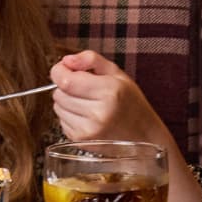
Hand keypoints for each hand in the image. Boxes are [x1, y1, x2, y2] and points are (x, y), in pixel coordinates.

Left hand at [49, 50, 201, 201]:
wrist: (143, 138)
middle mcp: (98, 112)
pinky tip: (87, 116)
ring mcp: (89, 129)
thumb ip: (90, 60)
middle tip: (84, 88)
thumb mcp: (117, 74)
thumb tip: (66, 60)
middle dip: (66, 86)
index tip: (63, 69)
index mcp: (109, 91)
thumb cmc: (131, 104)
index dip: (58, 71)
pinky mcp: (81, 141)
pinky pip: (62, 121)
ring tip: (87, 103)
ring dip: (67, 102)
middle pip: (59, 93)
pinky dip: (70, 116)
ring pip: (58, 107)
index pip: (65, 80)